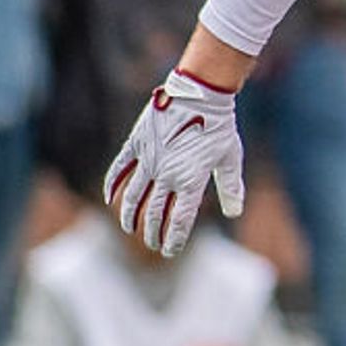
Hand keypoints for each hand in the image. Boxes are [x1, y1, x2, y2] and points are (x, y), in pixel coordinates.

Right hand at [106, 67, 246, 254]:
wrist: (200, 94)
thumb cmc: (219, 127)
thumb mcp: (230, 158)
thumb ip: (231, 187)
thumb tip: (235, 212)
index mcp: (191, 181)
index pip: (179, 220)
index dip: (173, 239)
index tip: (170, 251)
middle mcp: (166, 175)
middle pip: (154, 213)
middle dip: (152, 232)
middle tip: (152, 244)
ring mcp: (149, 161)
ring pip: (133, 196)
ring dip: (130, 216)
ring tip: (129, 229)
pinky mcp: (137, 145)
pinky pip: (120, 169)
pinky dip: (113, 186)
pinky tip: (110, 199)